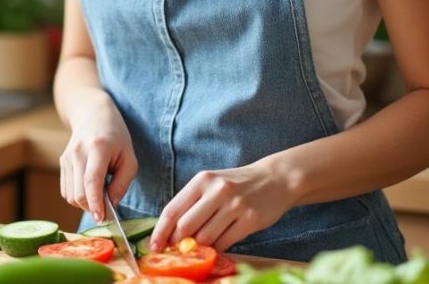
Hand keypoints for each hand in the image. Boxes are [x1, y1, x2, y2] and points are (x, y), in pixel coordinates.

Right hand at [59, 90, 136, 222]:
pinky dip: (78, 197)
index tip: (102, 218)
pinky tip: (90, 188)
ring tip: (100, 194)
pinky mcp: (62, 163)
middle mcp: (77, 152)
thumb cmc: (116, 137)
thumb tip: (111, 205)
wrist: (93, 115)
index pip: (92, 181)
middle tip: (107, 210)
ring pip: (70, 195)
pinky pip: (67, 190)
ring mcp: (66, 157)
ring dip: (85, 203)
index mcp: (97, 148)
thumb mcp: (129, 159)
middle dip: (92, 208)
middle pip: (78, 193)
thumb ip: (122, 184)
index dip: (96, 204)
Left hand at [149, 162, 296, 252]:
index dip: (160, 231)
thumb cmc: (236, 184)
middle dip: (178, 243)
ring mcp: (235, 205)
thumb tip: (170, 232)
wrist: (275, 179)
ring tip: (200, 247)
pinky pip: (225, 243)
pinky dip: (216, 249)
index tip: (153, 246)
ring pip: (206, 238)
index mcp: (202, 180)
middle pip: (186, 226)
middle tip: (177, 250)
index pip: (173, 209)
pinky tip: (216, 246)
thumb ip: (192, 203)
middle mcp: (217, 190)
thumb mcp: (211, 184)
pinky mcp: (250, 219)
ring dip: (199, 248)